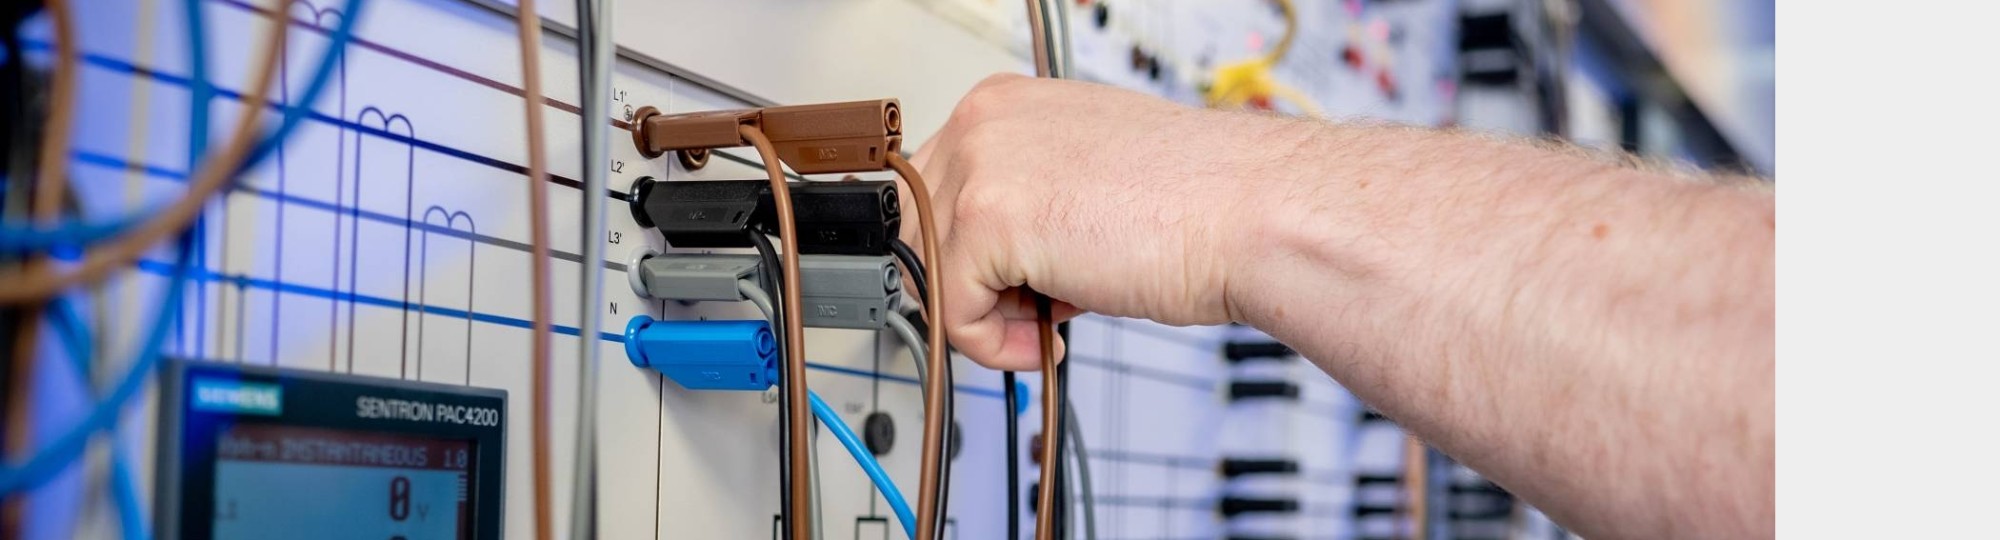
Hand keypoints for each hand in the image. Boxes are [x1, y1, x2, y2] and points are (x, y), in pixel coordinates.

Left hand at [905, 74, 1316, 369]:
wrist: (1253, 214)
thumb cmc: (1201, 202)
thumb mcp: (1088, 180)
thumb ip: (1031, 200)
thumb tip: (997, 255)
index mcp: (1007, 105)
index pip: (939, 190)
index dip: (973, 254)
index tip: (1013, 286)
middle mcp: (986, 122)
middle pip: (919, 229)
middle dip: (970, 283)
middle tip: (1031, 310)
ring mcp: (982, 166)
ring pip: (930, 271)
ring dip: (986, 316)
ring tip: (1051, 320)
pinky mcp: (986, 220)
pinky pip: (952, 312)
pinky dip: (994, 345)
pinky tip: (1051, 337)